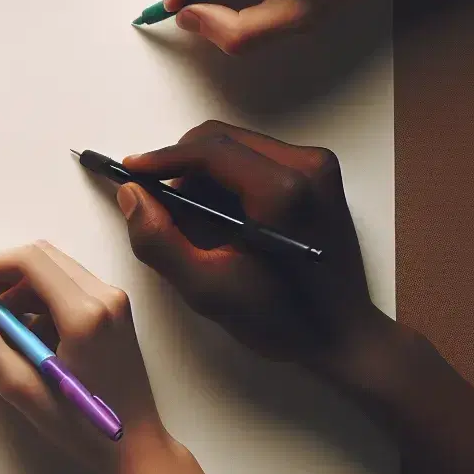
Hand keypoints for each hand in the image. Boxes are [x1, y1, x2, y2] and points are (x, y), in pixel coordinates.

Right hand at [0, 241, 164, 473]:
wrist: (136, 448)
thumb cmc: (79, 427)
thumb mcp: (19, 387)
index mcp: (86, 314)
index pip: (28, 261)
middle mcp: (105, 296)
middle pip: (39, 259)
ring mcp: (114, 301)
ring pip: (51, 273)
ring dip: (13, 293)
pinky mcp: (113, 311)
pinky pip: (64, 291)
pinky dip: (34, 305)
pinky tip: (15, 338)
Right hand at [116, 120, 384, 368]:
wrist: (343, 334)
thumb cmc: (282, 319)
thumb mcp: (208, 289)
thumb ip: (159, 241)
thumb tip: (132, 194)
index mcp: (283, 191)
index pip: (209, 150)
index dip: (162, 157)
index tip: (130, 170)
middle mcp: (306, 166)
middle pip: (222, 139)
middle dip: (182, 164)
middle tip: (161, 203)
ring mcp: (318, 166)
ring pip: (239, 145)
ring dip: (206, 171)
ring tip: (194, 216)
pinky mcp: (321, 174)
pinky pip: (259, 156)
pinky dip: (231, 177)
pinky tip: (225, 215)